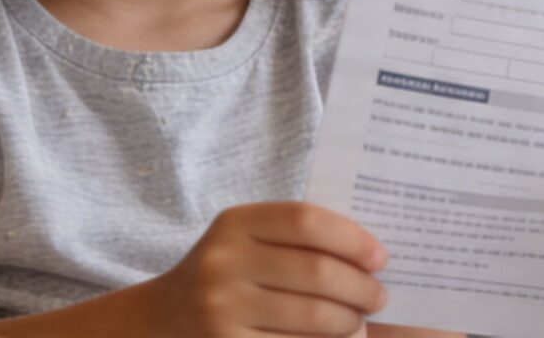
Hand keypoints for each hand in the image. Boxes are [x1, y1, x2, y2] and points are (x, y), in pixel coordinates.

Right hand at [142, 201, 390, 336]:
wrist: (163, 319)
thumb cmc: (225, 275)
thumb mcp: (245, 242)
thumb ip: (295, 239)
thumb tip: (369, 257)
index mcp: (235, 224)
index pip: (306, 221)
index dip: (352, 238)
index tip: (380, 258)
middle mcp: (224, 262)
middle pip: (317, 272)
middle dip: (361, 287)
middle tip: (379, 297)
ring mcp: (223, 308)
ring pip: (313, 316)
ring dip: (350, 322)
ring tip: (359, 321)